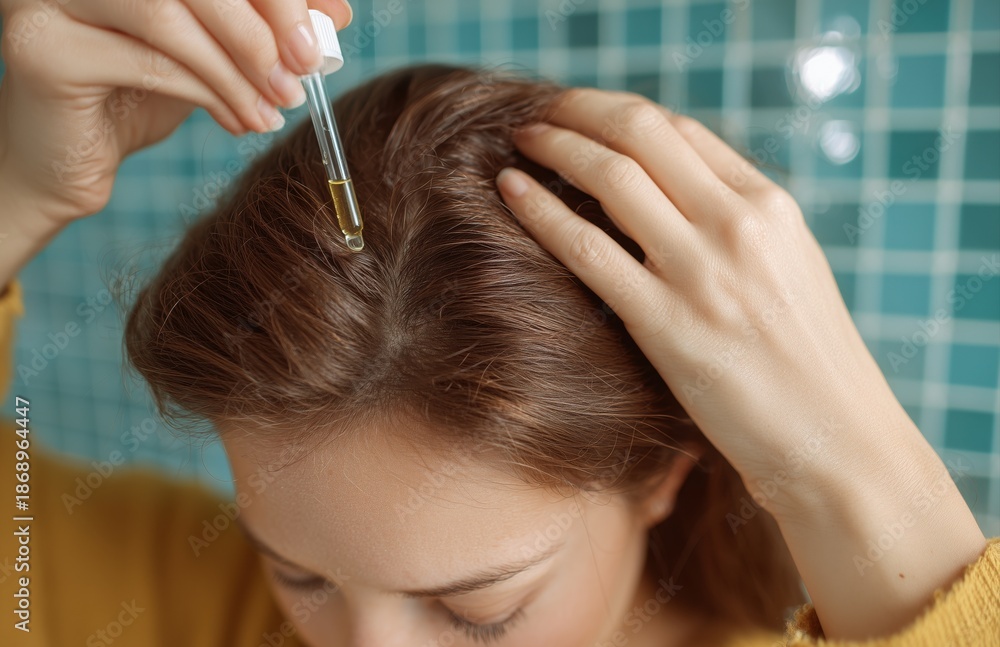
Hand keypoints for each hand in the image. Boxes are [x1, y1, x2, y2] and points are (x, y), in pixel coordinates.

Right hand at [0, 0, 352, 223]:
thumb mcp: (213, 50)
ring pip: (169, 17)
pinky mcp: (40, 48)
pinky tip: (243, 121)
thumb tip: (334, 11)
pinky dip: (212, 94)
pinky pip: (151, 62)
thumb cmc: (139, 92)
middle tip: (305, 68)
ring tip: (278, 105)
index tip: (327, 23)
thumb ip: (262, 25)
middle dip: (263, 22)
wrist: (69, 160)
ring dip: (240, 68)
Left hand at [496, 88, 885, 494]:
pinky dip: (540, 211)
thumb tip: (673, 195)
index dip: (622, 113)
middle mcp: (739, 224)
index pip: (682, 131)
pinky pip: (587, 249)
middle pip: (642, 132)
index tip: (585, 115)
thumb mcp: (790, 270)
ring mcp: (702, 272)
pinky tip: (509, 189)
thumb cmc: (809, 364)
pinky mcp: (666, 324)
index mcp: (772, 207)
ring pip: (611, 176)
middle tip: (542, 109)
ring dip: (556, 145)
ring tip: (521, 137)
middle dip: (580, 108)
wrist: (836, 443)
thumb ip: (738, 226)